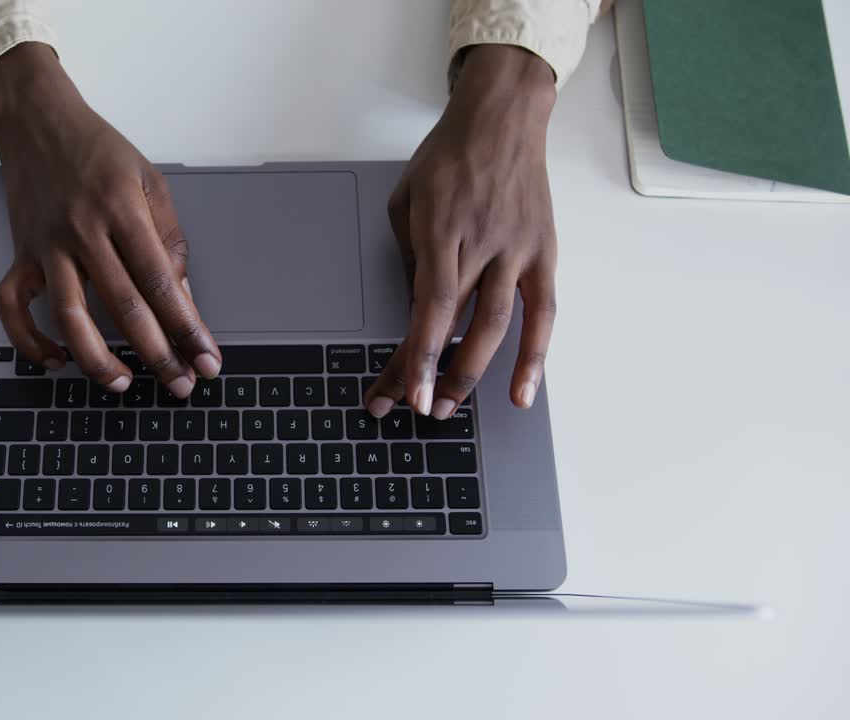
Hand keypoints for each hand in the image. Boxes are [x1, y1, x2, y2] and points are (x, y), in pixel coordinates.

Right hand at [0, 43, 220, 396]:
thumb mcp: (150, 181)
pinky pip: (13, 307)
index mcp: (123, 210)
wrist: (37, 120)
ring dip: (97, 358)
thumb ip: (169, 239)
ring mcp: (47, 245)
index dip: (187, 328)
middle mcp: (83, 230)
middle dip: (157, 354)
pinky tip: (57, 359)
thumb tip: (182, 297)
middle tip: (179, 385)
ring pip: (69, 316)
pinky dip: (30, 340)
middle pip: (123, 307)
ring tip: (123, 384)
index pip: (161, 283)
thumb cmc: (98, 149)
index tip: (206, 359)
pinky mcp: (20, 253)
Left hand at [365, 45, 558, 418]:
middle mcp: (482, 243)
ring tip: (448, 407)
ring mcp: (517, 250)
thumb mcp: (406, 200)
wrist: (502, 117)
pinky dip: (536, 356)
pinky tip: (522, 392)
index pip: (430, 308)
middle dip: (434, 374)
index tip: (405, 394)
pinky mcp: (544, 253)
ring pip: (499, 326)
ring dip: (473, 373)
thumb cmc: (447, 157)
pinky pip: (544, 313)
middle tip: (415, 409)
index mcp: (442, 230)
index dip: (419, 357)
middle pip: (457, 324)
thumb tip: (416, 313)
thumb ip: (411, 258)